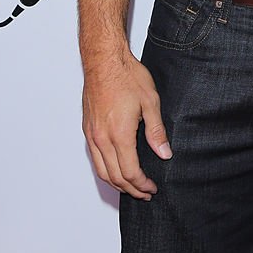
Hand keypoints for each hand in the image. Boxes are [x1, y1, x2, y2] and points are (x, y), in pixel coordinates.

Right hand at [82, 52, 171, 199]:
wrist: (105, 60)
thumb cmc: (127, 76)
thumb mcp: (150, 102)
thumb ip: (156, 131)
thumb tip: (164, 153)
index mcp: (118, 134)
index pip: (130, 172)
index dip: (142, 184)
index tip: (152, 188)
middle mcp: (101, 138)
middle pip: (115, 177)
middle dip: (131, 189)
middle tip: (145, 192)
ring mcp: (91, 135)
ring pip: (101, 171)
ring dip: (117, 183)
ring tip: (132, 186)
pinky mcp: (87, 129)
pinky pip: (95, 158)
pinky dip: (106, 170)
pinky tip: (116, 168)